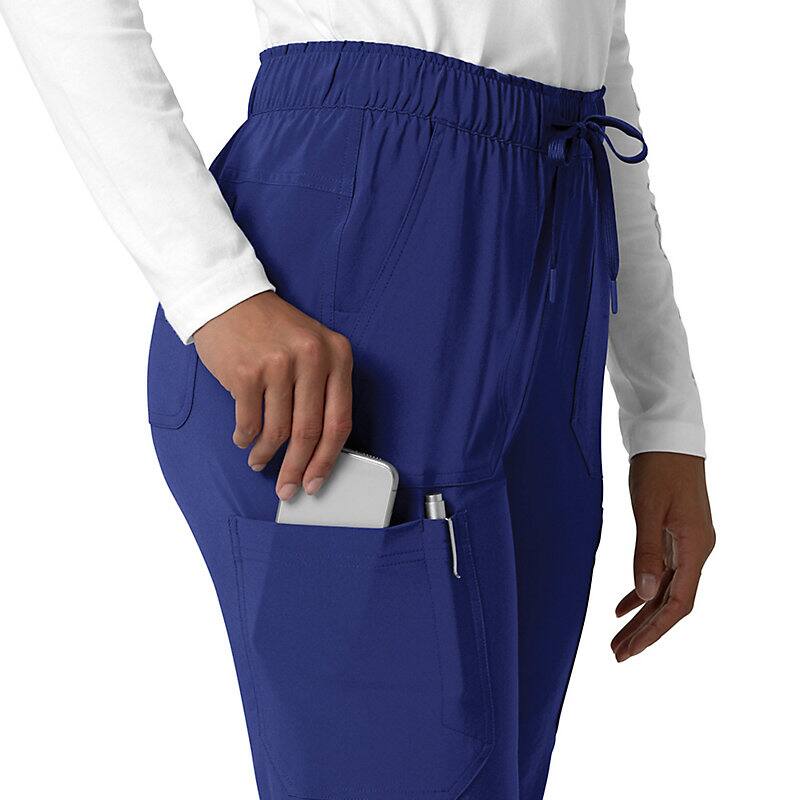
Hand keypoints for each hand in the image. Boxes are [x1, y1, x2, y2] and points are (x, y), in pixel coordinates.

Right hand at [193, 292, 352, 499]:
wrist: (230, 299)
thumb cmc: (273, 331)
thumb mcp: (313, 348)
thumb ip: (323, 390)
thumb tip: (317, 451)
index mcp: (337, 354)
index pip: (340, 420)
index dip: (328, 459)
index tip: (316, 481)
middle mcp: (313, 357)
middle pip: (309, 432)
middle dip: (297, 469)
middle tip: (288, 489)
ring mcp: (279, 364)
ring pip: (277, 431)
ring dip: (265, 455)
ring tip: (259, 461)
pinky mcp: (247, 372)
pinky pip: (249, 422)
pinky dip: (245, 438)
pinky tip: (244, 440)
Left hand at [612, 452, 714, 661]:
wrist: (668, 436)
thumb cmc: (659, 467)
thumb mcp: (648, 508)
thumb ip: (645, 551)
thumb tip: (645, 595)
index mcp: (695, 547)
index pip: (679, 603)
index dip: (655, 630)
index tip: (631, 649)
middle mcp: (695, 550)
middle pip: (672, 603)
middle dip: (646, 631)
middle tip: (618, 654)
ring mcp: (685, 543)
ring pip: (665, 590)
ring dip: (643, 615)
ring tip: (618, 638)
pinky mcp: (673, 534)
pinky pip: (660, 572)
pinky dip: (642, 590)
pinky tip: (623, 606)